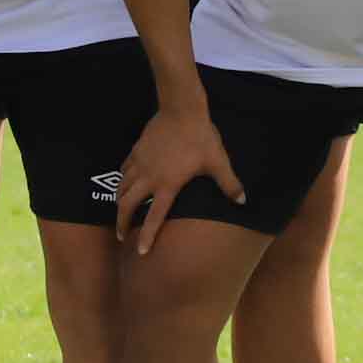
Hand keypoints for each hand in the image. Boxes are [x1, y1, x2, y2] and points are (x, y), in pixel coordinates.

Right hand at [115, 99, 241, 253]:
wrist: (182, 110)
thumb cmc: (201, 137)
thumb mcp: (218, 162)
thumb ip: (229, 184)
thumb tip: (242, 201)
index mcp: (167, 185)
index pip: (154, 217)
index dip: (147, 236)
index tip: (141, 252)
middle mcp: (149, 177)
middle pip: (127, 205)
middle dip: (122, 223)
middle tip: (122, 235)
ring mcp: (140, 163)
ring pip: (122, 188)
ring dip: (119, 202)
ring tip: (120, 212)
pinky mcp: (136, 150)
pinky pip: (124, 170)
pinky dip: (122, 180)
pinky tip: (124, 182)